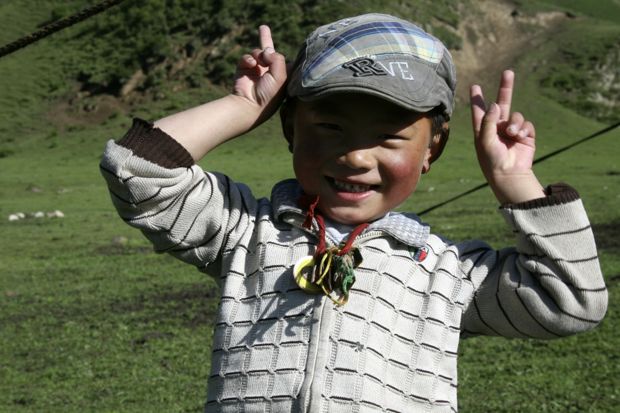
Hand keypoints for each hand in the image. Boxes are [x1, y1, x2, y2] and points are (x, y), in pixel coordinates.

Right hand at [233, 25, 286, 114]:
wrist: (248, 104)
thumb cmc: (269, 94)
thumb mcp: (280, 77)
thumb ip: (277, 59)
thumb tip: (267, 50)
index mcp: (282, 76)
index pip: (284, 60)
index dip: (283, 54)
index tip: (290, 46)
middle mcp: (269, 72)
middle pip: (269, 52)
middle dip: (266, 39)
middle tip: (263, 27)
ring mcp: (256, 70)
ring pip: (258, 52)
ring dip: (259, 54)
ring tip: (259, 62)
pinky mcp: (244, 69)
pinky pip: (247, 57)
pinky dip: (248, 59)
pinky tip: (251, 64)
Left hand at [470, 70, 544, 203]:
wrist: (509, 174)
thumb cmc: (491, 159)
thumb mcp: (484, 140)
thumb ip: (488, 121)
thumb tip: (495, 104)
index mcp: (483, 130)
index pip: (480, 111)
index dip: (478, 99)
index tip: (474, 86)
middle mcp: (497, 128)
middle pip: (502, 103)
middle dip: (506, 88)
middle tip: (508, 72)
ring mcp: (511, 131)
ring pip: (515, 116)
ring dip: (515, 122)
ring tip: (512, 134)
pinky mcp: (525, 136)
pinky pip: (526, 124)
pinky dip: (523, 129)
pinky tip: (520, 137)